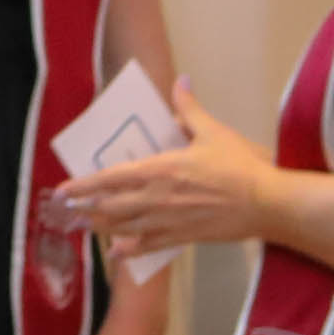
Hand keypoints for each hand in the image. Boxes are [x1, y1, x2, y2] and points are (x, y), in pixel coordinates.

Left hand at [60, 86, 277, 256]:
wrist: (270, 203)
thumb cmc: (241, 167)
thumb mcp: (213, 132)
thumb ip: (189, 109)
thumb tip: (180, 81)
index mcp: (160, 170)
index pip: (112, 178)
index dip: (85, 185)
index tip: (63, 190)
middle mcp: (158, 198)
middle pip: (112, 206)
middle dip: (87, 208)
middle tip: (66, 211)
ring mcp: (171, 220)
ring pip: (127, 227)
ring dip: (102, 227)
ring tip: (84, 226)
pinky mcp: (186, 237)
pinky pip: (152, 246)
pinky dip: (132, 250)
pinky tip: (117, 254)